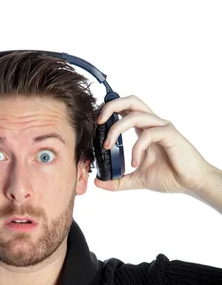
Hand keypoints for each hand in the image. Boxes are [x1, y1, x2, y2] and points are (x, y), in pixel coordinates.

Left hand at [95, 95, 213, 193]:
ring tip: (107, 146)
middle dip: (111, 106)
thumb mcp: (136, 180)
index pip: (125, 110)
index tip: (95, 124)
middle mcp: (153, 124)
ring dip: (116, 129)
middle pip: (131, 101)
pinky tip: (134, 163)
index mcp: (144, 129)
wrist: (190, 183)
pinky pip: (148, 135)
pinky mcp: (170, 135)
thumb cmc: (169, 176)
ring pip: (136, 115)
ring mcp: (162, 127)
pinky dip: (136, 148)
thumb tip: (98, 182)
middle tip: (98, 122)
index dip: (109, 111)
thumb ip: (118, 181)